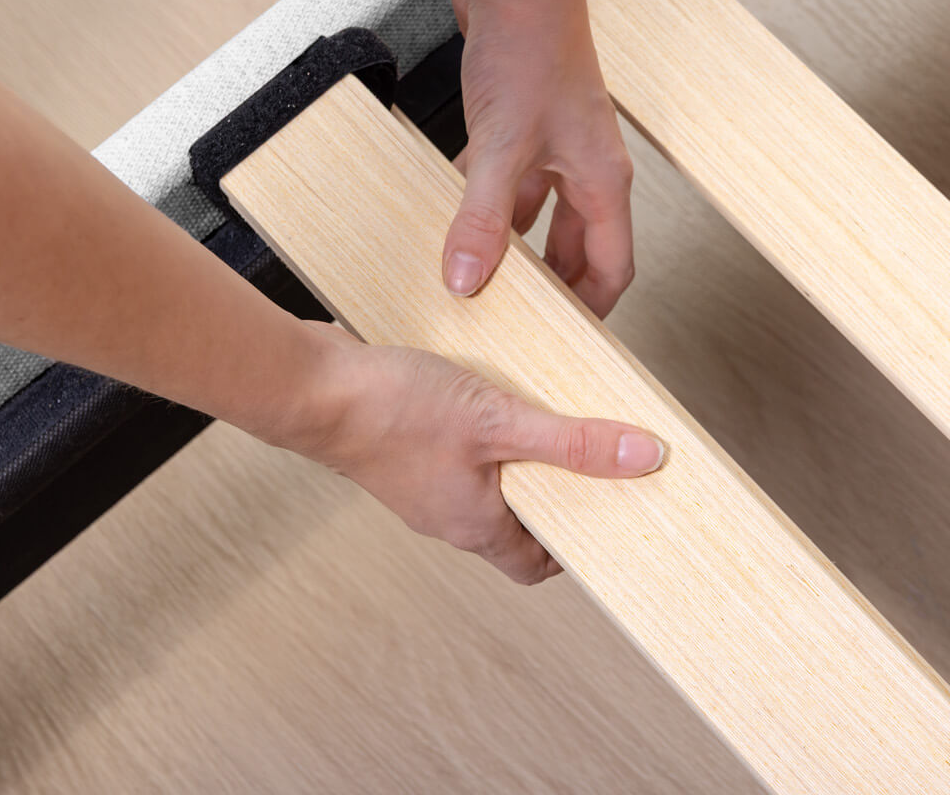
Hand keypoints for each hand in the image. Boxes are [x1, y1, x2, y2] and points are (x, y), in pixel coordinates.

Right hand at [281, 322, 663, 583]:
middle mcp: (445, 513)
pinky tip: (493, 391)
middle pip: (514, 522)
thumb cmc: (389, 411)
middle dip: (553, 495)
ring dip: (518, 456)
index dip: (571, 548)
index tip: (606, 519)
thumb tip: (642, 457)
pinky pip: (456, 451)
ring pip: (485, 483)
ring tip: (547, 418)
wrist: (307, 385)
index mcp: (472, 525)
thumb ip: (572, 442)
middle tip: (590, 460)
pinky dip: (483, 430)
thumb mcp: (499, 420)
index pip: (533, 565)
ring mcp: (420, 482)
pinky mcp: (403, 447)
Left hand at [443, 0, 634, 317]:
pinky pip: (509, 179)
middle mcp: (584, 166)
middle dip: (551, 284)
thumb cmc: (532, 50)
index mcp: (602, 181)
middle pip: (575, 245)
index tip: (569, 342)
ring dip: (512, 244)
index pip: (612, 266)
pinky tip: (456, 217)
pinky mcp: (522, 121)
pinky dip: (486, 203)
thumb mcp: (502, 149)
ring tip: (481, 277)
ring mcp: (554, 143)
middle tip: (521, 320)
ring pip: (537, 214)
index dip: (594, 308)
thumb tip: (468, 280)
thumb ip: (484, 220)